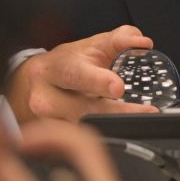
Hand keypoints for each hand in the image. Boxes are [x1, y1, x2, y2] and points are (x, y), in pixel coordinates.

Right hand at [5, 25, 156, 125]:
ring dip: (113, 126)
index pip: (76, 74)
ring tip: (139, 120)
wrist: (34, 83)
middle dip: (116, 112)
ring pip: (82, 128)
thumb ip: (120, 39)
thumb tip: (142, 43)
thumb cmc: (67, 64)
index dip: (97, 81)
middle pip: (82, 109)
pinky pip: (79, 141)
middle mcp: (45, 95)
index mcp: (55, 68)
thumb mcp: (91, 46)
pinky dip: (103, 135)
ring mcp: (45, 120)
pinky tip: (119, 130)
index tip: (118, 87)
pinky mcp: (51, 136)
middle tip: (146, 111)